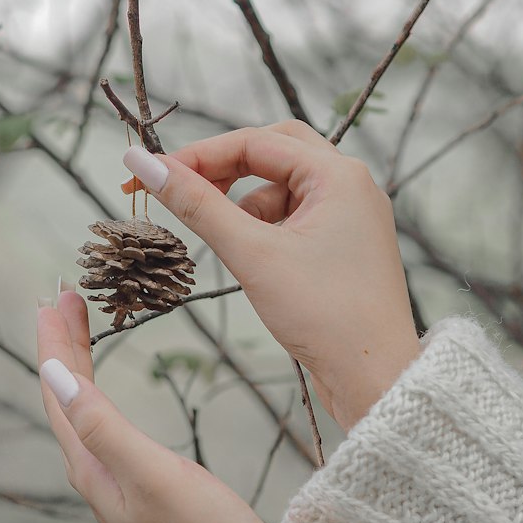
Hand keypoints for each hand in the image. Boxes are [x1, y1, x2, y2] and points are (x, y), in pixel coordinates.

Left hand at [36, 290, 290, 522]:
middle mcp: (97, 476)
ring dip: (81, 365)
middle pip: (69, 398)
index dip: (55, 341)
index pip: (59, 390)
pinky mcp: (144, 492)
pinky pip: (106, 428)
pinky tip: (108, 391)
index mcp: (91, 468)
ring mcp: (120, 486)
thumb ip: (101, 425)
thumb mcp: (152, 474)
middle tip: (67, 296)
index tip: (56, 294)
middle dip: (66, 345)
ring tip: (81, 326)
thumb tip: (51, 374)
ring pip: (86, 411)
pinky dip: (103, 393)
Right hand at [121, 121, 420, 429]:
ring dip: (241, 200)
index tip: (148, 173)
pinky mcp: (343, 244)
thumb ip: (198, 205)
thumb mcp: (252, 256)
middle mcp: (350, 186)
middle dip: (221, 167)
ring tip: (213, 234)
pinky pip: (293, 215)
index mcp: (338, 175)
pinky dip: (261, 225)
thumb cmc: (328, 317)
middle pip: (272, 150)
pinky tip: (245, 253)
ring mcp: (349, 215)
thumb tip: (147, 167)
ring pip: (281, 185)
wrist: (375, 379)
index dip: (196, 156)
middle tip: (177, 188)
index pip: (254, 142)